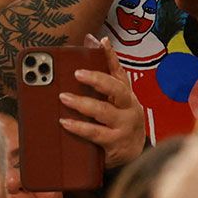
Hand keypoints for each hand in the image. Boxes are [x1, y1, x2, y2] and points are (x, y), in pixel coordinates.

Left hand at [57, 36, 146, 168]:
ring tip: (63, 98)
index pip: (119, 72)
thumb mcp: (113, 102)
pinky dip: (79, 127)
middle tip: (77, 73)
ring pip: (103, 111)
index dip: (111, 56)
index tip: (101, 42)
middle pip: (116, 89)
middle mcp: (128, 108)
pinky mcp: (115, 143)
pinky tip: (65, 122)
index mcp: (125, 95)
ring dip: (82, 104)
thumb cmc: (118, 124)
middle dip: (96, 79)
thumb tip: (88, 45)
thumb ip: (100, 79)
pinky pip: (96, 133)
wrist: (133, 156)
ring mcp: (123, 126)